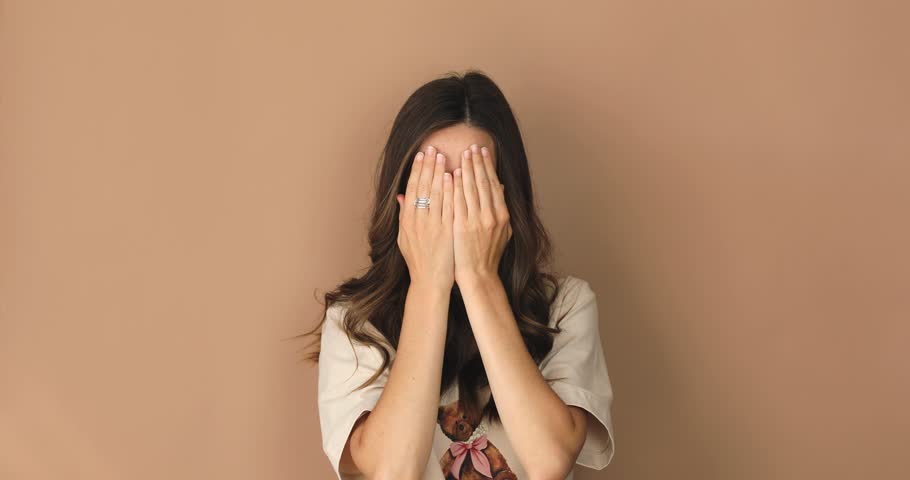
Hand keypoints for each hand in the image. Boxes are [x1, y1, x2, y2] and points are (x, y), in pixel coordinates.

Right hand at [396, 145, 454, 290]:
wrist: (430, 282)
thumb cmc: (419, 261)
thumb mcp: (404, 238)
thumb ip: (403, 216)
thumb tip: (400, 197)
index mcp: (407, 220)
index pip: (411, 189)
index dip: (416, 170)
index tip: (421, 155)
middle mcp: (417, 221)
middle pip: (422, 187)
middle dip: (427, 166)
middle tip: (432, 148)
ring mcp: (431, 226)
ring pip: (434, 193)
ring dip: (438, 172)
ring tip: (442, 156)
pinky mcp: (445, 232)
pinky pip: (447, 207)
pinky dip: (449, 191)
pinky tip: (452, 177)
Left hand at [452, 144, 512, 285]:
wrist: (479, 275)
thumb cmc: (488, 255)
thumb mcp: (502, 232)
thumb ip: (501, 208)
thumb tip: (501, 187)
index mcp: (502, 215)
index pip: (494, 184)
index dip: (488, 167)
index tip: (483, 152)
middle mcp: (491, 216)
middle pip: (484, 183)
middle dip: (478, 163)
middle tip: (473, 146)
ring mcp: (477, 221)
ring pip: (472, 189)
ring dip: (468, 169)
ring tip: (464, 153)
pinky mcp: (462, 227)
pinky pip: (459, 202)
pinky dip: (456, 186)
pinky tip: (453, 173)